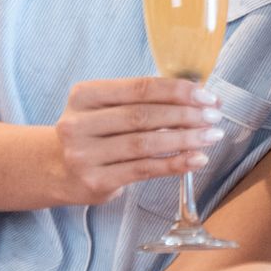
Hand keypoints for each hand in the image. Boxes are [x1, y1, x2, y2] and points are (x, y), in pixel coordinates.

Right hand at [51, 77, 224, 205]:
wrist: (56, 170)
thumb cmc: (95, 133)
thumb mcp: (106, 108)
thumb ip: (144, 100)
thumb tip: (199, 96)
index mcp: (84, 96)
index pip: (139, 88)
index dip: (177, 91)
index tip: (206, 95)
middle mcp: (79, 124)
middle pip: (143, 116)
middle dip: (186, 114)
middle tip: (214, 116)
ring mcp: (85, 155)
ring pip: (146, 144)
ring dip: (185, 139)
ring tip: (211, 135)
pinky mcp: (96, 181)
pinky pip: (144, 170)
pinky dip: (175, 164)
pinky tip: (197, 159)